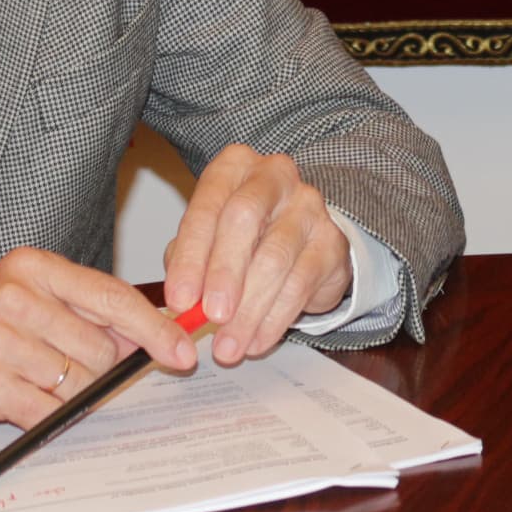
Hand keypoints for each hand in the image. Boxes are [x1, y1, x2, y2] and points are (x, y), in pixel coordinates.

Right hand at [0, 247, 196, 431]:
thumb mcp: (28, 301)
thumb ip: (83, 311)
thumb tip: (150, 335)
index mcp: (35, 267)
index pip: (112, 297)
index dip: (154, 329)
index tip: (182, 352)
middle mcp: (16, 294)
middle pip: (100, 347)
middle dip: (96, 370)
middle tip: (60, 370)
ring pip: (77, 381)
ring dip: (66, 394)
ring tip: (31, 382)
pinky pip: (46, 410)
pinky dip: (45, 417)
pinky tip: (21, 403)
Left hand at [163, 145, 351, 364]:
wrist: (300, 240)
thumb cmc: (243, 236)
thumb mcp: (207, 238)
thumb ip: (189, 262)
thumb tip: (182, 302)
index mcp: (235, 166)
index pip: (208, 205)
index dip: (190, 255)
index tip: (179, 299)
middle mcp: (274, 176)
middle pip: (245, 218)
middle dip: (224, 272)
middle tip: (210, 316)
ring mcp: (309, 206)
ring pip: (275, 257)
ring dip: (248, 309)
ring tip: (228, 346)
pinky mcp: (332, 241)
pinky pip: (300, 284)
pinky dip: (274, 319)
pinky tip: (256, 341)